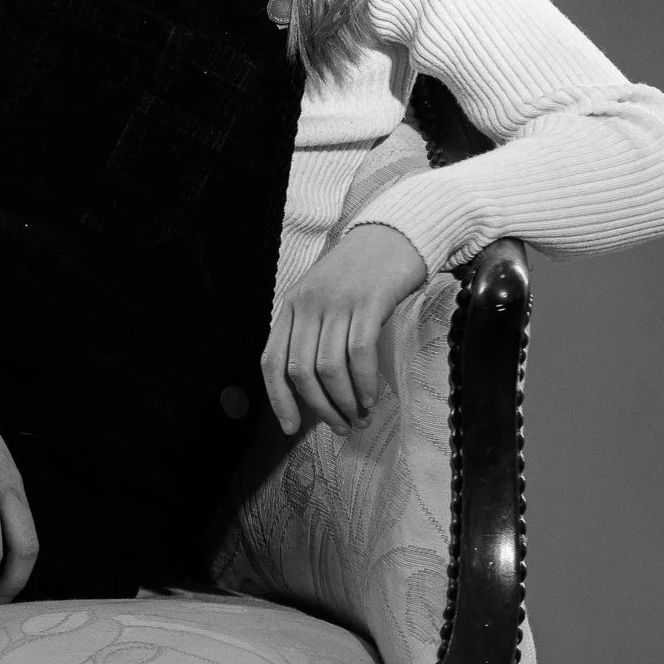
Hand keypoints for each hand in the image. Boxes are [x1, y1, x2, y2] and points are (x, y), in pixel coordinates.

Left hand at [261, 223, 429, 435]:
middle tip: (341, 427)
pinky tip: (371, 397)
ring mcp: (335, 303)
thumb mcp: (323, 299)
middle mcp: (306, 305)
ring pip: (328, 367)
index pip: (270, 361)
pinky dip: (363, 382)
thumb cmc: (359, 274)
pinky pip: (358, 353)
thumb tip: (312, 388)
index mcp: (289, 307)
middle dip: (319, 408)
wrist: (392, 235)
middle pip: (300, 371)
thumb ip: (312, 333)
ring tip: (359, 416)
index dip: (277, 399)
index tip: (290, 428)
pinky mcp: (367, 302)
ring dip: (344, 401)